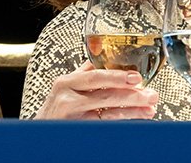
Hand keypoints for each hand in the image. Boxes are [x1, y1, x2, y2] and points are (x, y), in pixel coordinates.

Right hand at [33, 60, 157, 119]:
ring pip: (109, 115)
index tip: (137, 77)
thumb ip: (83, 74)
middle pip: (106, 97)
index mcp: (66, 83)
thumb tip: (102, 55)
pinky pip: (105, 127)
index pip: (95, 77)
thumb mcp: (63, 88)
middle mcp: (68, 100)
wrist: (39, 135)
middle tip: (151, 95)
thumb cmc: (54, 109)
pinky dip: (122, 125)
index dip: (117, 76)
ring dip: (132, 112)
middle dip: (132, 96)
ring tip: (149, 110)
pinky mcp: (80, 131)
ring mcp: (74, 119)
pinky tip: (135, 122)